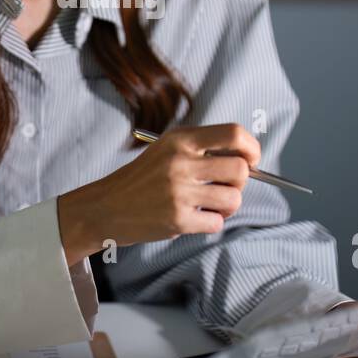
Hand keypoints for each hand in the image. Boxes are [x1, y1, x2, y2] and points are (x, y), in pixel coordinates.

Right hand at [56, 123, 259, 265]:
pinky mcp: (177, 219)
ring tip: (211, 205)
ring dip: (228, 206)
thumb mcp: (167, 150)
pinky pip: (217, 223)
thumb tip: (247, 160)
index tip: (252, 160)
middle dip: (241, 182)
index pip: (234, 134)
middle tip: (226, 187)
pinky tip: (195, 218)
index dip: (251, 148)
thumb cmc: (141, 179)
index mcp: (181, 140)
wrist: (106, 207)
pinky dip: (211, 223)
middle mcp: (181, 163)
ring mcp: (179, 192)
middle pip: (241, 170)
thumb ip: (201, 149)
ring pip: (233, 199)